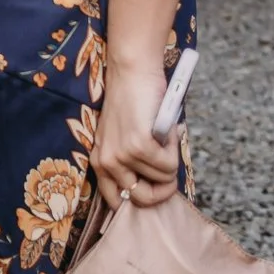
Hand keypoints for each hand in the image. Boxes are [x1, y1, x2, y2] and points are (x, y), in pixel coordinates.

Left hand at [90, 56, 178, 209]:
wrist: (131, 72)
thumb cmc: (132, 104)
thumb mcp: (124, 138)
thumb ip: (132, 163)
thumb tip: (158, 189)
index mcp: (99, 161)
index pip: (115, 201)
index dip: (140, 199)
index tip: (153, 188)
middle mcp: (106, 162)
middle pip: (143, 199)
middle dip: (162, 185)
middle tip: (167, 162)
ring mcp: (121, 155)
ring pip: (163, 179)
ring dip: (170, 157)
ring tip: (160, 134)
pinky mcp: (138, 146)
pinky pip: (169, 165)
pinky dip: (174, 147)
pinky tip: (164, 128)